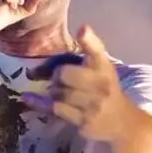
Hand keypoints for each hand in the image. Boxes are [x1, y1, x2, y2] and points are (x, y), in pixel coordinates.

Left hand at [23, 25, 130, 140]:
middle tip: (57, 80)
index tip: (82, 30)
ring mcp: (93, 104)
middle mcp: (101, 84)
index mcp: (104, 67)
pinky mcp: (84, 121)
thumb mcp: (100, 69)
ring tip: (58, 92)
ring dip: (52, 91)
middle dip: (56, 75)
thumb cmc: (104, 89)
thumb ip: (80, 58)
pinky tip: (28, 97)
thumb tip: (65, 43)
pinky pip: (55, 108)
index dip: (89, 40)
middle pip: (65, 74)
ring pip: (58, 93)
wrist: (123, 122)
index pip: (97, 51)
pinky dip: (39, 102)